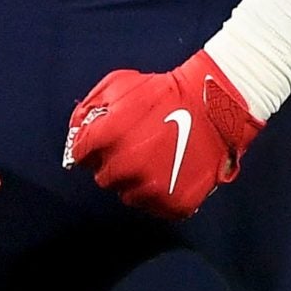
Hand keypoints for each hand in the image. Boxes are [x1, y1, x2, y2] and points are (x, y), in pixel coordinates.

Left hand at [63, 50, 259, 220]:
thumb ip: (90, 107)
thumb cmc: (164, 91)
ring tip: (155, 160)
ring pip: (128, 195)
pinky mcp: (174, 202)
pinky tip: (169, 173)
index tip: (106, 141)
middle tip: (135, 149)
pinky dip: (159, 194)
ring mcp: (151, 187)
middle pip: (103, 177)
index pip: (80, 155)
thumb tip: (77, 129)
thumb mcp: (119, 84)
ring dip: (136, 181)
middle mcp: (126, 166)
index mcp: (107, 137)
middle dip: (114, 164)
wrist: (213, 104)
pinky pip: (155, 206)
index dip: (92, 147)